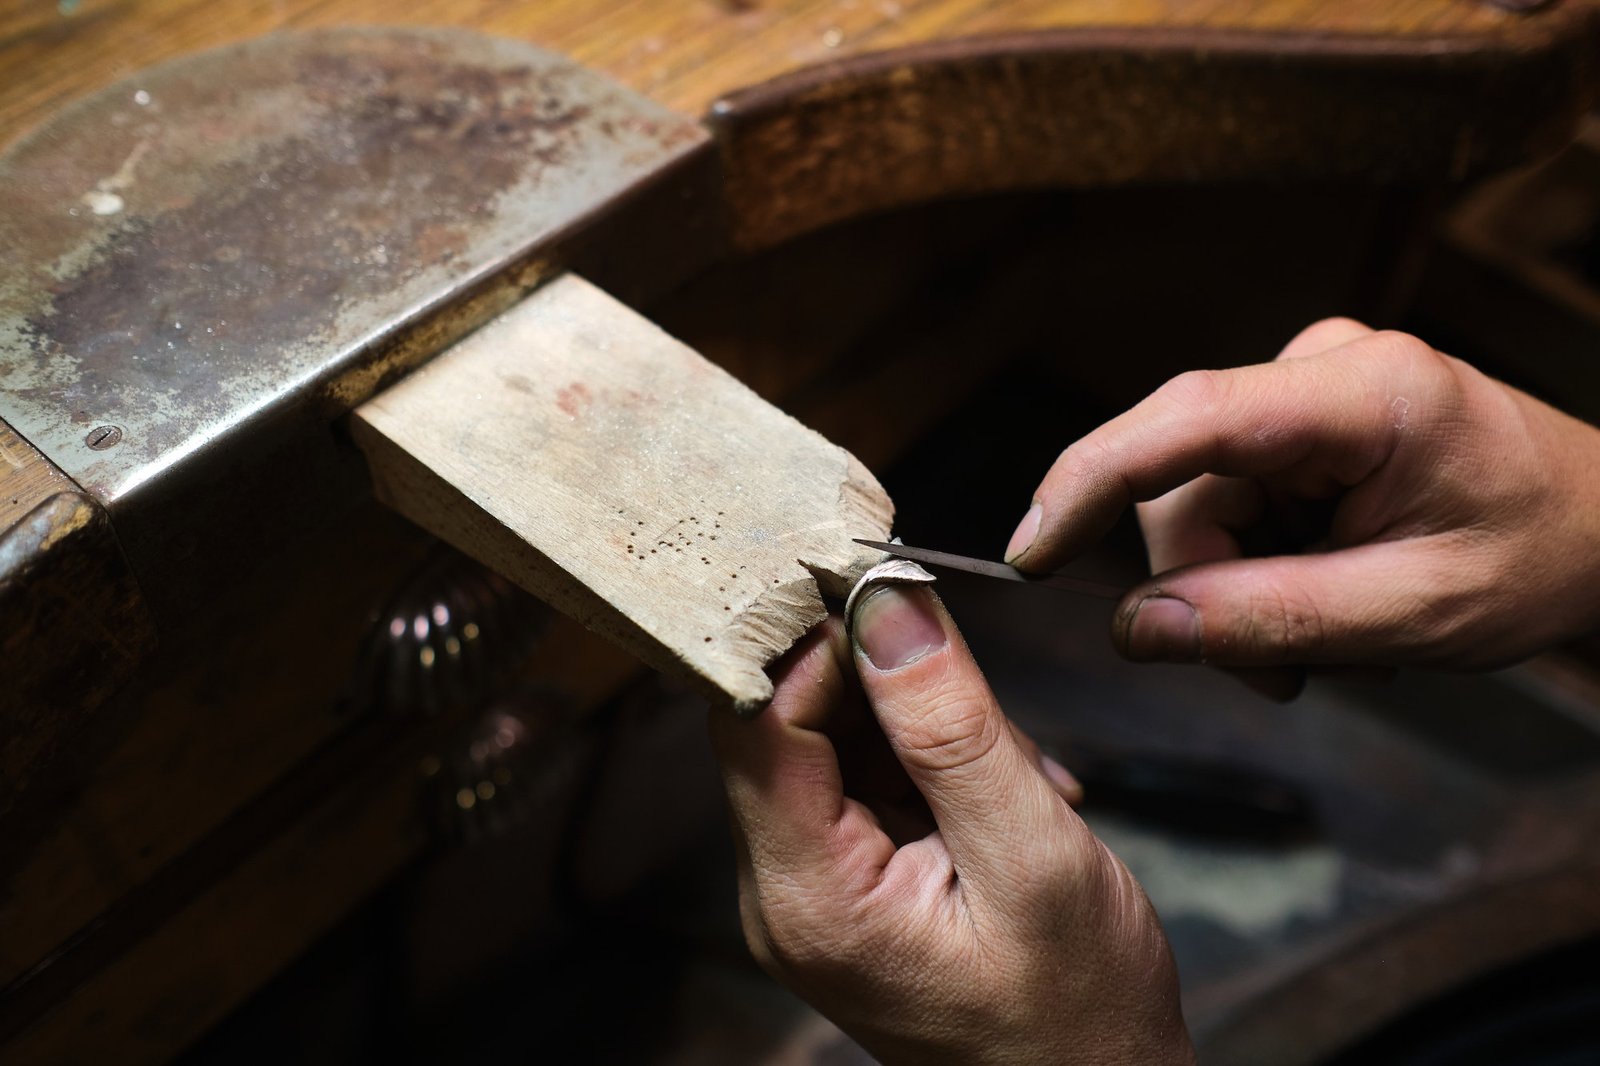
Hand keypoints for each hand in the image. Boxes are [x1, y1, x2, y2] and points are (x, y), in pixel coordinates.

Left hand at [709, 585, 1191, 1064]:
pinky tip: (1006, 792)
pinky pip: (868, 779)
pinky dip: (937, 763)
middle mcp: (786, 891)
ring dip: (926, 725)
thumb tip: (884, 600)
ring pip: (836, 741)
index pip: (758, 720)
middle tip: (984, 700)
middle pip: (789, 722)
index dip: (814, 640)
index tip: (893, 591)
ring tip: (1018, 774)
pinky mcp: (849, 883)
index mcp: (809, 895)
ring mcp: (814, 890)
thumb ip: (952, 726)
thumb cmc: (1080, 1014)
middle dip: (886, 683)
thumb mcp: (1032, 855)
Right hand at [1005, 319, 1599, 684]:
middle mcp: (1320, 369)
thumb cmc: (1547, 556)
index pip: (1185, 422)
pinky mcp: (1305, 418)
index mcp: (1362, 394)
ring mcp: (1310, 388)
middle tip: (1280, 670)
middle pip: (1187, 486)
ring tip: (1331, 643)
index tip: (1029, 554)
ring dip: (1243, 588)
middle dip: (1212, 587)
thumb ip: (1267, 620)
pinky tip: (1330, 594)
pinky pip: (1234, 499)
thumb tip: (1134, 627)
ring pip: (1203, 504)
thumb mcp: (1413, 614)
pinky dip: (1264, 564)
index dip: (1089, 483)